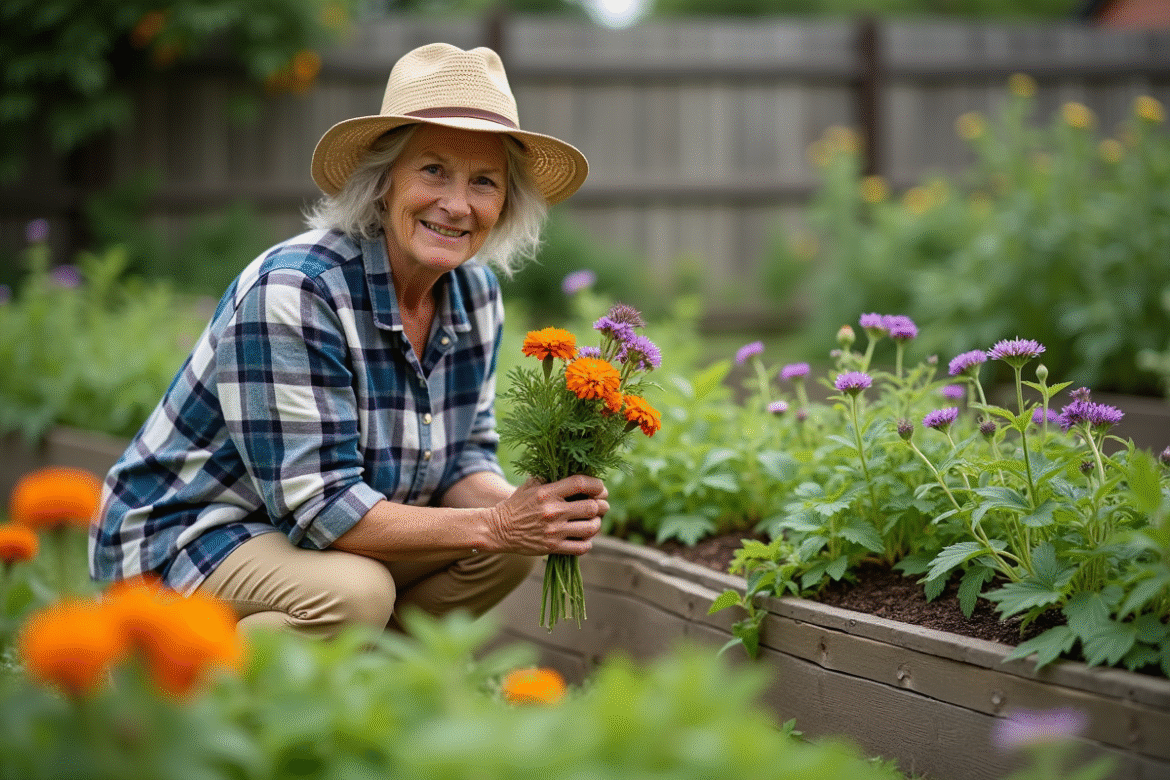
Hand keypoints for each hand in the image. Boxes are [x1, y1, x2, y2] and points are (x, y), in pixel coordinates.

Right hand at [487, 475, 607, 555]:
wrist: (499, 529)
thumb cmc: (517, 504)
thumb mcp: (530, 485)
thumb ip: (550, 476)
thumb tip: (573, 466)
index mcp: (548, 492)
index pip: (581, 483)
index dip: (597, 485)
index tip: (600, 488)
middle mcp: (553, 511)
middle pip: (591, 507)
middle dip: (602, 505)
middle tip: (601, 505)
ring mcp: (554, 531)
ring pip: (590, 527)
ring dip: (597, 523)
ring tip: (594, 521)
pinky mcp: (552, 547)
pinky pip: (581, 547)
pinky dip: (588, 542)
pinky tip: (585, 537)